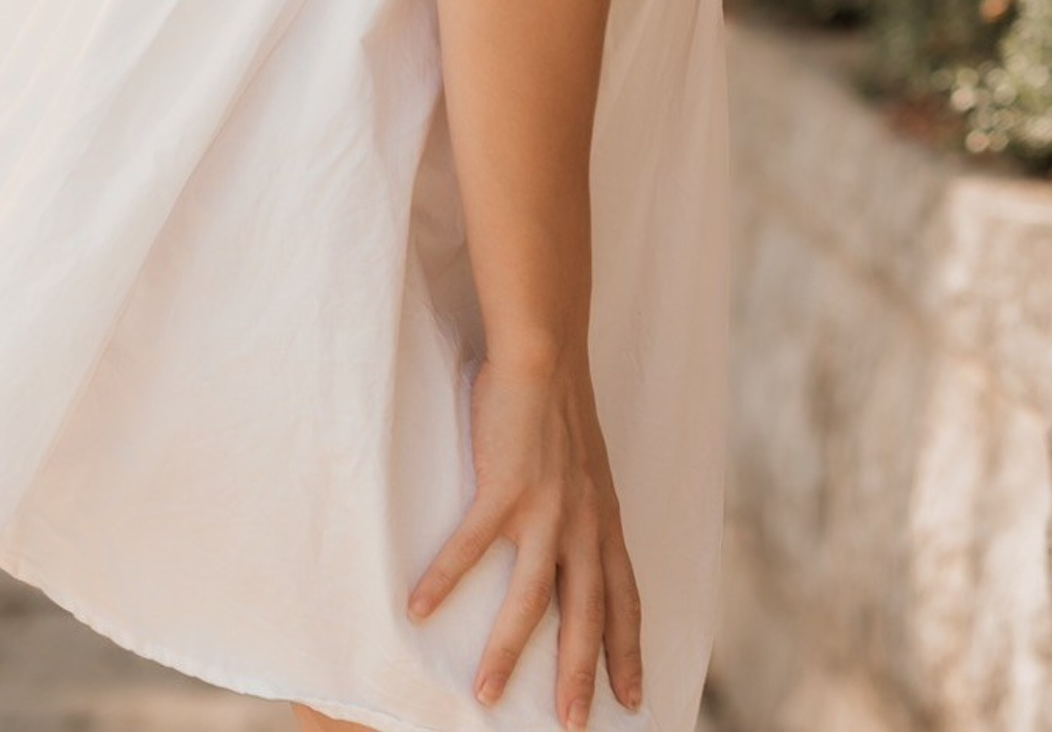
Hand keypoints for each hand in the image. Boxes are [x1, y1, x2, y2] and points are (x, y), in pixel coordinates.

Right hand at [408, 350, 643, 726]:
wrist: (547, 357)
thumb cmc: (559, 417)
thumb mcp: (586, 477)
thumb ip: (581, 521)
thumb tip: (567, 563)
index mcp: (604, 520)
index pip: (625, 596)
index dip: (629, 648)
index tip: (633, 698)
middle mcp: (584, 520)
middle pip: (587, 611)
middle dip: (582, 672)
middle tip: (573, 725)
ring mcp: (548, 504)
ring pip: (532, 593)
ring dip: (509, 648)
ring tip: (486, 694)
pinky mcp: (508, 484)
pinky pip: (472, 543)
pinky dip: (445, 578)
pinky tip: (418, 609)